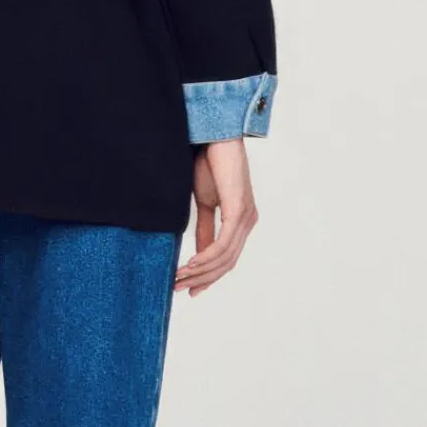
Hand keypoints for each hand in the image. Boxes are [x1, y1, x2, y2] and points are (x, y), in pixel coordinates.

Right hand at [176, 139, 257, 294]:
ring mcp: (246, 217)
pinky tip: (191, 263)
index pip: (227, 258)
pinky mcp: (239, 210)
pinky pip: (223, 243)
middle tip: (178, 287)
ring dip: (200, 271)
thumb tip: (199, 253)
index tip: (189, 289)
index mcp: (242, 221)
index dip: (209, 277)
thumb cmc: (209, 164)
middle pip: (227, 263)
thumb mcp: (204, 203)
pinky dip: (206, 257)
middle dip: (202, 279)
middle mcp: (248, 222)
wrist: (214, 137)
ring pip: (225, 257)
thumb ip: (205, 229)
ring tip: (179, 277)